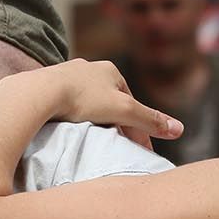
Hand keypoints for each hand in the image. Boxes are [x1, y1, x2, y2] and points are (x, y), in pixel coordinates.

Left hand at [2, 60, 182, 143]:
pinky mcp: (48, 86)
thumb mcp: (123, 111)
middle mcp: (89, 68)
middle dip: (116, 123)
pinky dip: (73, 117)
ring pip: (88, 103)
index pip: (131, 103)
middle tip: (116, 148)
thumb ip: (150, 120)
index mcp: (110, 70)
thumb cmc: (82, 99)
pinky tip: (70, 130)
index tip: (138, 150)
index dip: (137, 128)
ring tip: (93, 141)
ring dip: (94, 120)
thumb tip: (180, 130)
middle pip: (110, 102)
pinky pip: (67, 104)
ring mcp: (67, 74)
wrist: (38, 93)